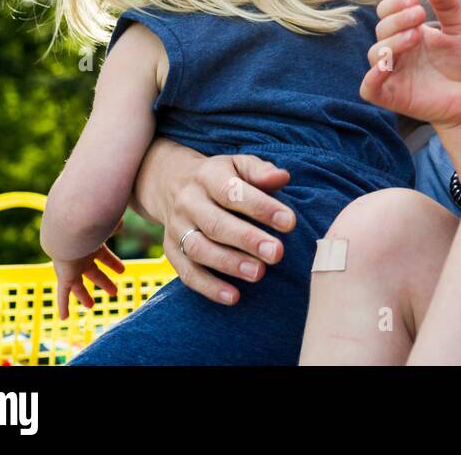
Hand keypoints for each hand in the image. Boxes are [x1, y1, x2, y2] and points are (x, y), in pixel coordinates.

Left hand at [53, 223, 124, 319]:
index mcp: (92, 247)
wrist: (67, 232)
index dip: (113, 264)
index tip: (122, 271)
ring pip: (79, 286)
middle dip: (104, 282)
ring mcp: (72, 269)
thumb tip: (121, 223)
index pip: (105, 257)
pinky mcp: (65, 278)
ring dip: (84, 296)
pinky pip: (63, 294)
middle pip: (94, 273)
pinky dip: (63, 305)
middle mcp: (81, 259)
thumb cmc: (89, 227)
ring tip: (91, 306)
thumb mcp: (105, 228)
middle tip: (114, 291)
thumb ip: (112, 227)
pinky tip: (63, 317)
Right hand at [162, 153, 295, 304]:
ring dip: (229, 264)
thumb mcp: (239, 165)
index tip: (289, 222)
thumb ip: (261, 172)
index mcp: (208, 176)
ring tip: (259, 274)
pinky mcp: (170, 251)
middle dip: (248, 240)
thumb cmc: (221, 177)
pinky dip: (209, 287)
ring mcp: (176, 228)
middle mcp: (188, 202)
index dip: (261, 207)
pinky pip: (187, 273)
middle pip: (215, 224)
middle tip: (277, 253)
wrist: (172, 183)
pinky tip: (234, 296)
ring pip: (198, 249)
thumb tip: (282, 178)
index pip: (233, 192)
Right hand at [360, 0, 460, 129]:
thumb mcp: (460, 29)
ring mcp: (391, 74)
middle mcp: (395, 51)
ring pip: (375, 54)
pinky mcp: (391, 96)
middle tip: (420, 16)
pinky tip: (387, 66)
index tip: (415, 0)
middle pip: (381, 30)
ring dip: (392, 42)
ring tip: (416, 36)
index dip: (395, 3)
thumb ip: (448, 6)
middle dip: (398, 20)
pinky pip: (369, 87)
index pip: (386, 12)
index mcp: (406, 32)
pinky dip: (372, 77)